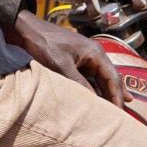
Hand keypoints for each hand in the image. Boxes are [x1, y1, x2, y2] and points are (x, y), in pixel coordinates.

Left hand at [10, 9, 131, 108]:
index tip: (120, 113)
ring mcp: (85, 58)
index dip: (118, 96)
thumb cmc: (44, 44)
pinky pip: (89, 78)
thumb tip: (94, 101)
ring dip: (106, 94)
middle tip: (120, 117)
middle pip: (110, 79)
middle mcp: (94, 55)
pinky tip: (98, 99)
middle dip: (115, 97)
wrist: (26, 30)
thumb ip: (79, 83)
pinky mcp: (75, 61)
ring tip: (114, 111)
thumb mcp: (61, 65)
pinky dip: (94, 89)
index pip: (113, 78)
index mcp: (95, 53)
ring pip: (100, 79)